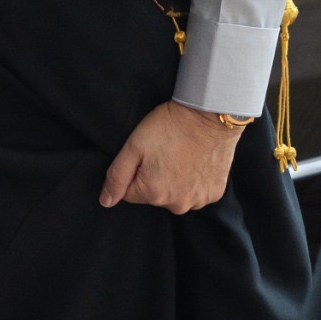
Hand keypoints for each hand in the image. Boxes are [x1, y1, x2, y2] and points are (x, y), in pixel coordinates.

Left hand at [100, 101, 240, 214]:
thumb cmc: (169, 126)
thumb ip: (116, 177)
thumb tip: (105, 201)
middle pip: (154, 195)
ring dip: (176, 180)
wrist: (209, 114)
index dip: (135, 171)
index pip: (130, 193)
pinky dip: (195, 180)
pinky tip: (196, 160)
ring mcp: (198, 200)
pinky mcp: (215, 193)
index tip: (146, 154)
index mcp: (153, 194)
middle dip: (154, 177)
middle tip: (164, 152)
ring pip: (176, 194)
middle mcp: (177, 204)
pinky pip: (196, 192)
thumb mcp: (133, 146)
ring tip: (181, 155)